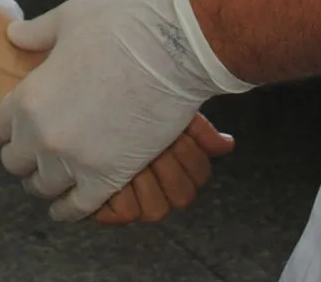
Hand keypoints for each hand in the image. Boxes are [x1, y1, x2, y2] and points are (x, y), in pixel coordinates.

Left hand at [0, 0, 252, 220]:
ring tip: (50, 175)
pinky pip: (77, 208)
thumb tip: (14, 35)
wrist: (174, 50)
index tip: (10, 126)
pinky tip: (64, 207)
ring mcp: (75, 162)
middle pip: (14, 162)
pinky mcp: (108, 178)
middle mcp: (44, 136)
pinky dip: (68, 210)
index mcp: (28, 98)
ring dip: (44, 180)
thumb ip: (35, 33)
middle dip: (22, 153)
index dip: (3, 125)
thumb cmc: (120, 28)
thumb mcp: (68, 19)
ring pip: (41, 187)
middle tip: (34, 147)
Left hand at [93, 114, 236, 224]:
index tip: (173, 131)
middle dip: (164, 165)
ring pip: (155, 209)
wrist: (94, 107)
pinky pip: (123, 213)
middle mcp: (164, 190)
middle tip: (148, 143)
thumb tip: (226, 144)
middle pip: (182, 195)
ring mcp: (141, 203)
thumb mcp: (165, 110)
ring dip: (141, 180)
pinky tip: (110, 172)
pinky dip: (117, 193)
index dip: (188, 153)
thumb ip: (197, 128)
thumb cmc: (130, 110)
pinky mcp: (114, 209)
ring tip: (127, 157)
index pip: (200, 174)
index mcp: (181, 166)